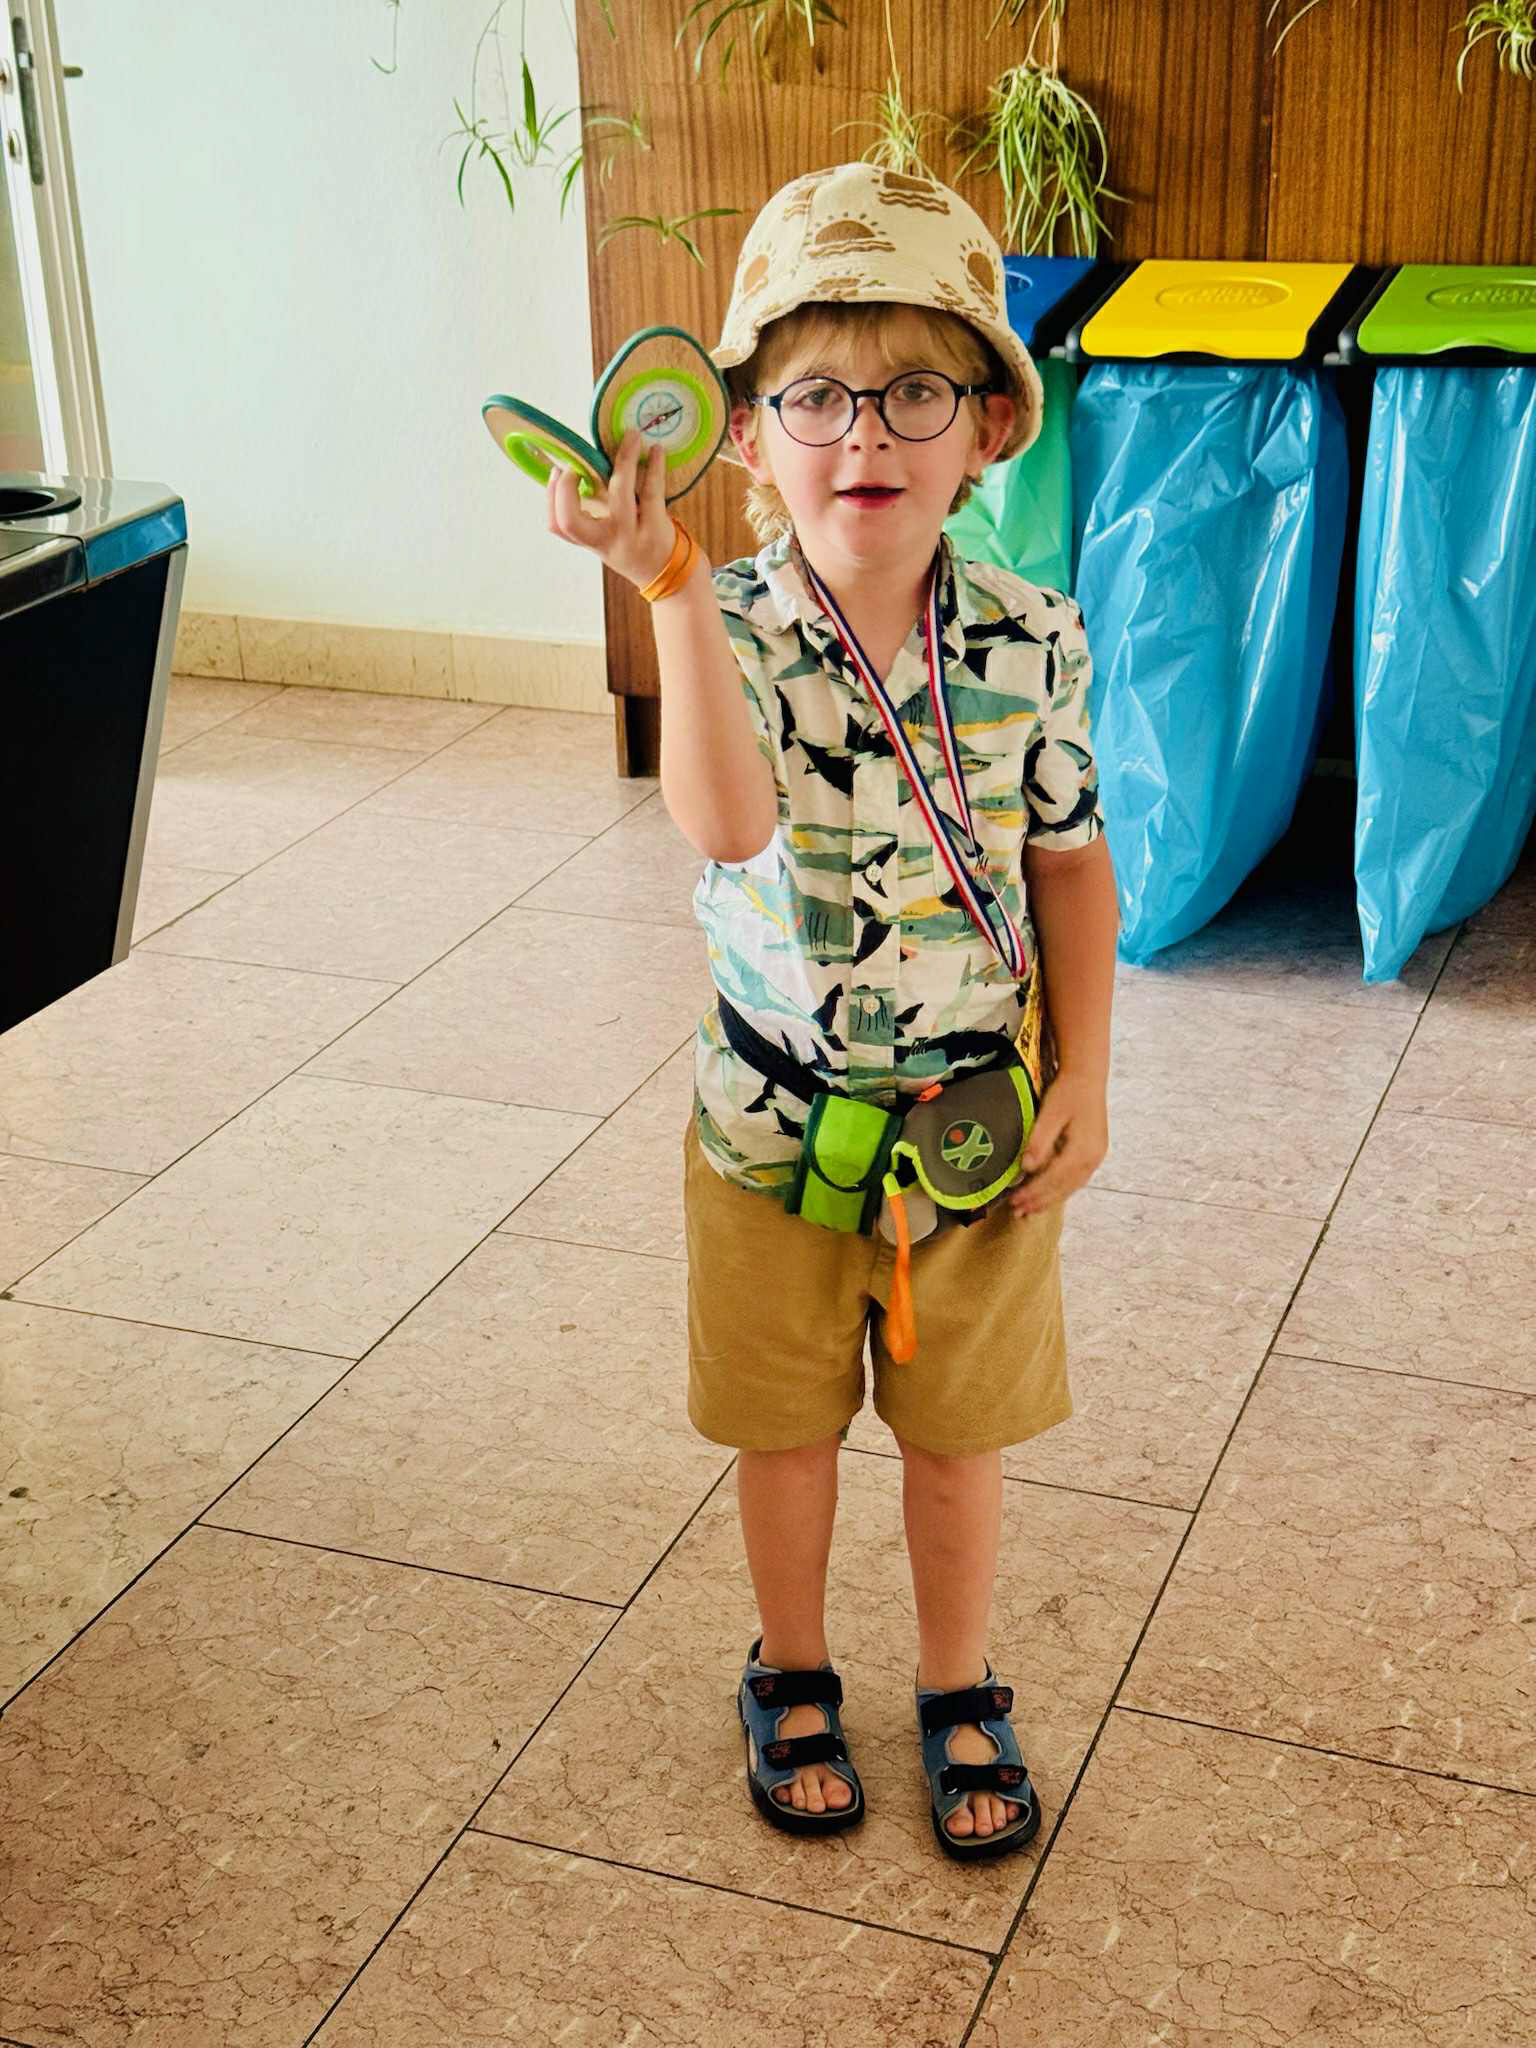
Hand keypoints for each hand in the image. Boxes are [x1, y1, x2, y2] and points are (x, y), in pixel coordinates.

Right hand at [545, 427, 677, 590]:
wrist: (669, 575)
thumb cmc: (634, 548)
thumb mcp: (607, 539)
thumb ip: (591, 514)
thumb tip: (578, 467)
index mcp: (592, 541)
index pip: (558, 525)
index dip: (551, 497)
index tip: (559, 471)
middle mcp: (607, 542)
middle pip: (572, 520)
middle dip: (566, 489)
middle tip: (574, 466)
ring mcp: (631, 535)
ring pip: (620, 493)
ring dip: (624, 459)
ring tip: (631, 436)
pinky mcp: (656, 527)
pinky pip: (652, 491)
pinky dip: (654, 466)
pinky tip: (656, 450)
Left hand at [1008, 1070, 1107, 1215]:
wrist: (1088, 1077)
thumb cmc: (1068, 1092)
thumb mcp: (1050, 1113)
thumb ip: (1039, 1141)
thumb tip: (1027, 1168)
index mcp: (1082, 1150)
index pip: (1054, 1179)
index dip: (1033, 1192)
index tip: (1015, 1201)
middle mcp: (1093, 1158)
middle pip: (1063, 1187)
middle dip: (1040, 1201)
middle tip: (1018, 1212)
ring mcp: (1095, 1158)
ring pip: (1070, 1186)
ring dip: (1049, 1199)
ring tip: (1029, 1210)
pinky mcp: (1094, 1154)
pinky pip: (1076, 1179)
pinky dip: (1060, 1190)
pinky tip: (1048, 1195)